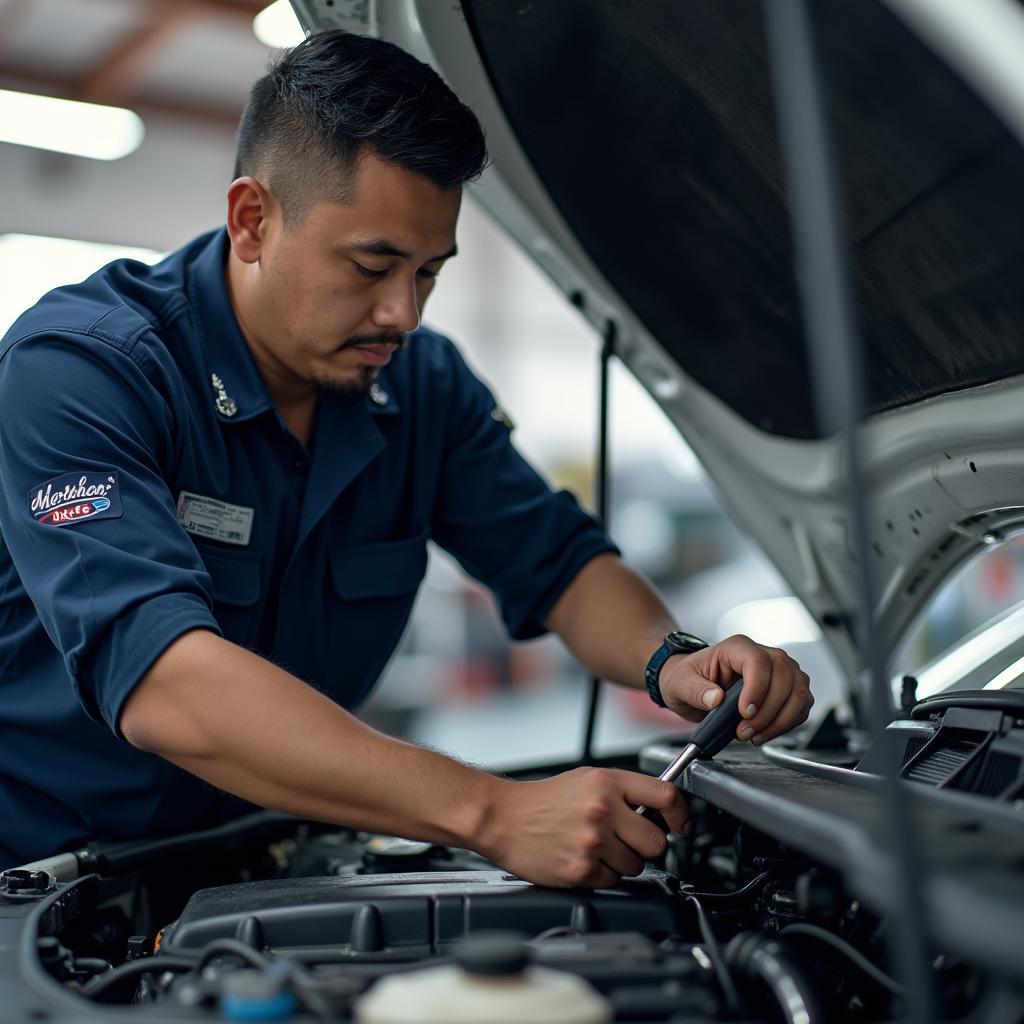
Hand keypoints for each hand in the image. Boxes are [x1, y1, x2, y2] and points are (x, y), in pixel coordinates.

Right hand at [477, 767, 687, 887]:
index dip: (680, 814)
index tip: (679, 824)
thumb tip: (658, 811)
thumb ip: (622, 791)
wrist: (503, 818)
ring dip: (621, 862)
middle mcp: (602, 810)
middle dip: (645, 845)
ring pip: (635, 866)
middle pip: (656, 842)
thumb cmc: (543, 800)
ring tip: (594, 847)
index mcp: (606, 783)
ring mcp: (592, 842)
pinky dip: (601, 876)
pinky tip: (582, 859)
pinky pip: (612, 882)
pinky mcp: (581, 870)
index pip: (665, 796)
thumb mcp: (586, 779)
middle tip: (625, 840)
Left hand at [659, 634, 812, 742]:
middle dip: (768, 712)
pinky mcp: (785, 688)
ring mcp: (778, 670)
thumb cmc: (687, 678)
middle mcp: (762, 654)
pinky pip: (800, 705)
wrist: (692, 685)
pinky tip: (765, 732)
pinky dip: (787, 723)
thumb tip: (714, 699)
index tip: (745, 713)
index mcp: (736, 648)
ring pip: (798, 691)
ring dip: (781, 720)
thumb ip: (695, 690)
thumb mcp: (679, 684)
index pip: (758, 661)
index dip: (757, 688)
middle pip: (784, 676)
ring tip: (754, 735)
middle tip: (745, 732)